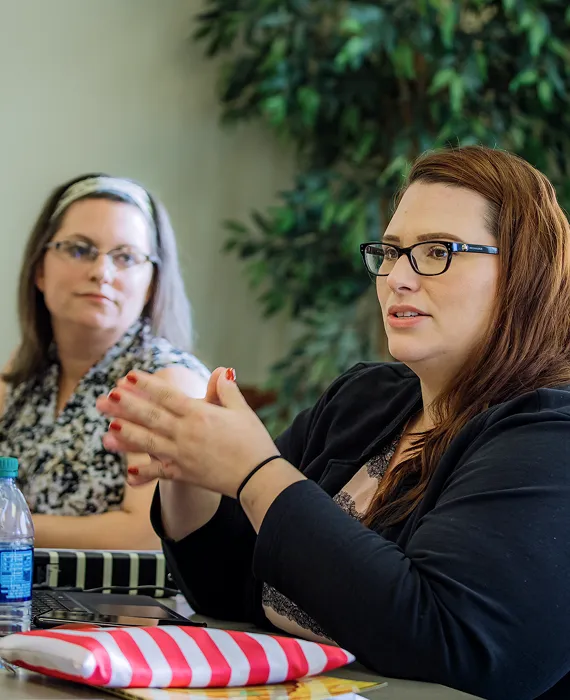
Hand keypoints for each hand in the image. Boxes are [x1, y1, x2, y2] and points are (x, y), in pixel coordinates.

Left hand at [96, 368, 279, 497]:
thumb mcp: (242, 411)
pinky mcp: (185, 474)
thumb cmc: (254, 441)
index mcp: (200, 414)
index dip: (146, 385)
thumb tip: (221, 370)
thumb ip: (227, 390)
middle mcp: (186, 433)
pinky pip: (160, 473)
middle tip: (105, 399)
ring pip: (148, 444)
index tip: (128, 376)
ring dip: (126, 437)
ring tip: (107, 432)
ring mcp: (183, 455)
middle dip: (126, 407)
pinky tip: (129, 472)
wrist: (259, 477)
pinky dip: (144, 473)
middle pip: (151, 417)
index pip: (167, 396)